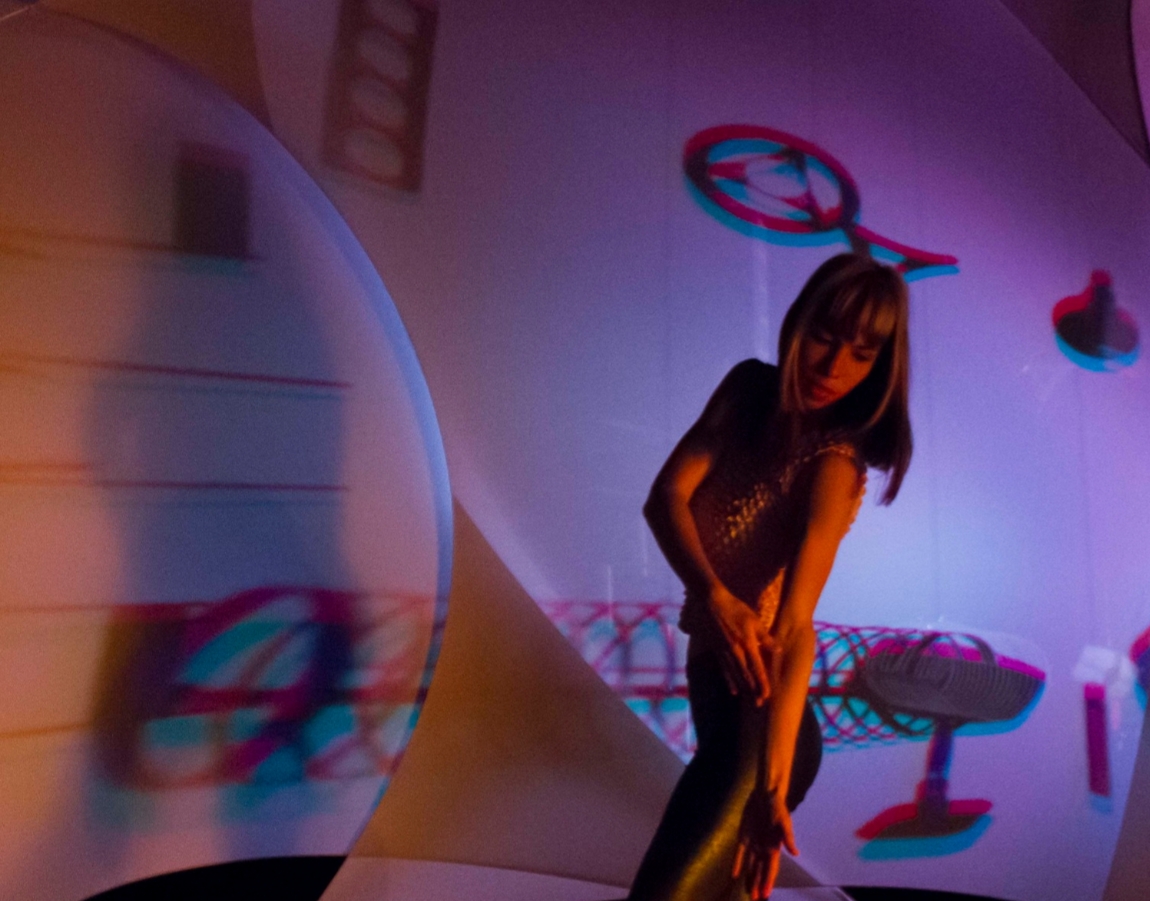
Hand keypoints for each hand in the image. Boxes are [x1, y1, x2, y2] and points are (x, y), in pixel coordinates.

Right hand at [706, 586, 774, 703]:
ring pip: (736, 675)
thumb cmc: (735, 609)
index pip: (757, 667)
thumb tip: (778, 649)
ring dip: (744, 689)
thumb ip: (765, 637)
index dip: (762, 682)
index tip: (768, 695)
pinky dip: (730, 681)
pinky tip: (734, 691)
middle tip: (760, 704)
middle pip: (746, 676)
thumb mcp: (754, 620)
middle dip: (754, 690)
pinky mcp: (717, 651)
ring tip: (750, 701)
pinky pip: (724, 670)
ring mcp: (725, 652)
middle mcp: (735, 651)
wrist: (712, 603)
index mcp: (746, 643)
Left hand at [732, 787, 797, 899]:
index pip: (771, 869)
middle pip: (760, 871)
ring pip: (751, 866)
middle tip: (755, 899)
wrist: (765, 794)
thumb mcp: (784, 821)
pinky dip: (737, 864)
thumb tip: (795, 854)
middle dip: (758, 885)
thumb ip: (788, 838)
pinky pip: (739, 854)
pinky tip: (735, 875)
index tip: (765, 895)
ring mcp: (753, 843)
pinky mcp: (744, 837)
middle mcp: (764, 848)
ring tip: (748, 893)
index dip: (768, 882)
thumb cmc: (777, 807)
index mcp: (774, 847)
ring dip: (749, 879)